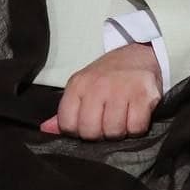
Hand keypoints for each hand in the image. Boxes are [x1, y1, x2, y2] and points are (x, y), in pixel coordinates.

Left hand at [38, 43, 161, 140]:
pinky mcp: (143, 95)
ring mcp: (121, 89)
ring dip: (120, 131)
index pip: (67, 124)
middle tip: (107, 123)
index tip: (88, 124)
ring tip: (122, 117)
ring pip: (114, 132)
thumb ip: (66, 111)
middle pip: (90, 131)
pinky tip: (135, 114)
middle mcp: (97, 85)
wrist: (139, 55)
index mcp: (78, 84)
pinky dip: (137, 128)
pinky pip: (136, 128)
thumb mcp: (83, 88)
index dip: (77, 131)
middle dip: (99, 134)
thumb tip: (46, 129)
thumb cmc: (108, 76)